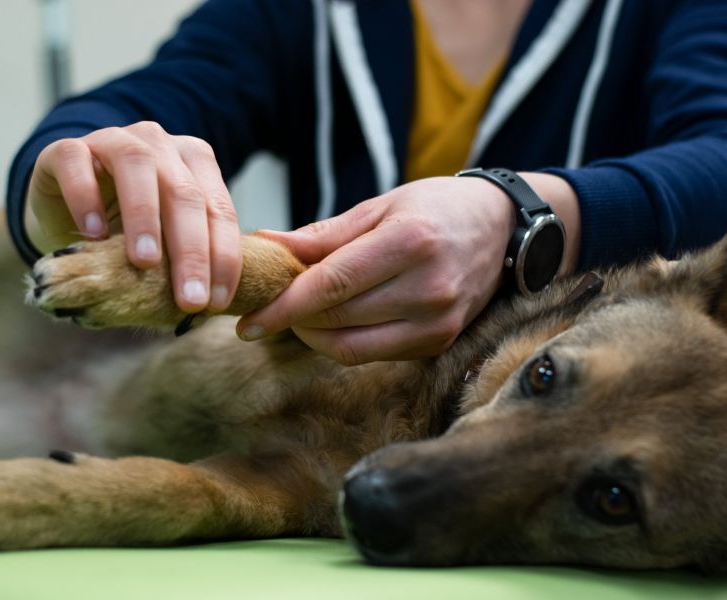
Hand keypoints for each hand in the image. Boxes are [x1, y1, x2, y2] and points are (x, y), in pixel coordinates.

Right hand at [26, 122, 241, 312]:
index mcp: (194, 162)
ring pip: (136, 164)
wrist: (64, 207)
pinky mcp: (65, 149)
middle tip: (190, 297)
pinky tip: (93, 234)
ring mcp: (112, 140)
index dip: (223, 256)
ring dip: (144, 216)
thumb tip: (208, 309)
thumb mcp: (162, 245)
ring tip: (145, 262)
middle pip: (184, 191)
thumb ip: (185, 262)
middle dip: (192, 249)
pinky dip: (85, 197)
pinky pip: (76, 163)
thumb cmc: (124, 229)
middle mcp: (158, 144)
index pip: (218, 209)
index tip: (216, 301)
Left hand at [235, 177, 516, 364]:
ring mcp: (437, 321)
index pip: (331, 286)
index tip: (247, 323)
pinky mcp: (440, 342)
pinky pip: (374, 354)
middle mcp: (428, 288)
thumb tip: (265, 245)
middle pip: (336, 320)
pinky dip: (344, 342)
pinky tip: (334, 322)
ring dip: (313, 336)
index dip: (283, 307)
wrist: (501, 227)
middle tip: (265, 312)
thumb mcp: (379, 207)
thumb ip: (322, 235)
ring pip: (351, 348)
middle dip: (292, 321)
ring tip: (298, 316)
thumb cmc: (435, 208)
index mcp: (409, 243)